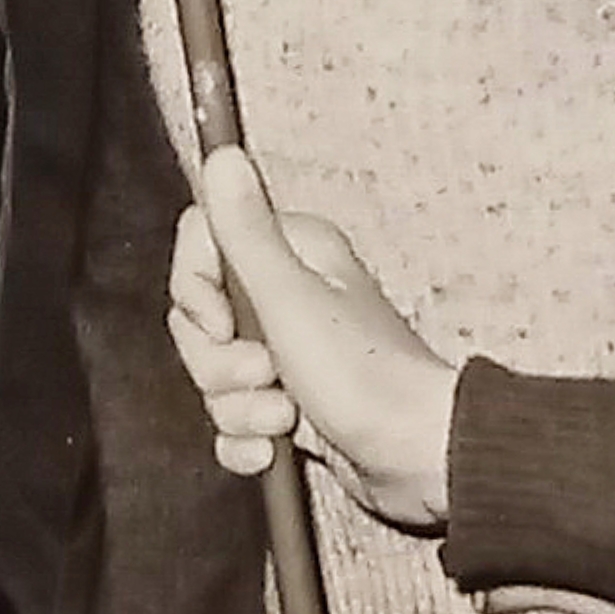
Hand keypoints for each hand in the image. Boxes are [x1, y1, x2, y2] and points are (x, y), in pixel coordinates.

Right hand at [167, 146, 457, 527]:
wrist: (418, 458)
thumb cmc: (364, 374)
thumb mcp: (289, 297)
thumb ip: (246, 231)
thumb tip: (223, 155)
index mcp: (289, 255)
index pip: (199, 247)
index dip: (195, 290)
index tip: (224, 321)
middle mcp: (285, 298)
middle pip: (199, 319)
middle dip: (219, 363)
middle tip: (267, 373)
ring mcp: (286, 357)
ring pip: (213, 375)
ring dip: (239, 408)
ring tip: (285, 418)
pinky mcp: (289, 408)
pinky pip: (234, 421)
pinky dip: (247, 441)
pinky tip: (273, 451)